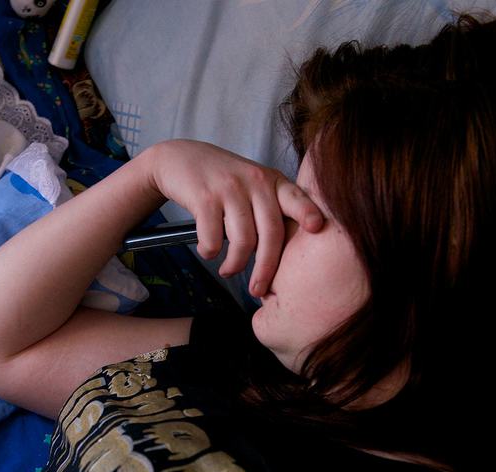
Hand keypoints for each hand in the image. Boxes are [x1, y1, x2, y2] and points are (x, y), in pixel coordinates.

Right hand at [139, 140, 323, 297]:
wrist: (178, 158)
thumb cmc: (221, 180)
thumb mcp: (252, 182)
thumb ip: (271, 205)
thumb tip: (286, 251)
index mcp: (271, 180)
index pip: (295, 197)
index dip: (307, 212)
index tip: (316, 227)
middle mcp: (254, 181)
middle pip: (270, 233)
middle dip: (266, 268)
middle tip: (258, 290)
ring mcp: (229, 187)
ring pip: (243, 241)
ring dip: (234, 265)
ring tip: (228, 271)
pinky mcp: (204, 197)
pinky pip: (213, 239)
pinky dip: (210, 253)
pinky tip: (207, 251)